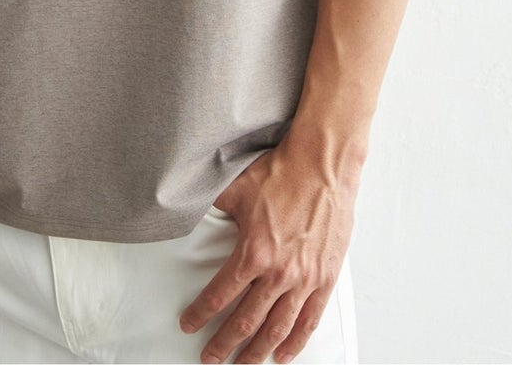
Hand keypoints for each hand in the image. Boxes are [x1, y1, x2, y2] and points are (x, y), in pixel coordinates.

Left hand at [178, 133, 358, 363]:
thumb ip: (212, 204)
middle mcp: (278, 273)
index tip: (188, 325)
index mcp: (253, 253)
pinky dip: (296, 342)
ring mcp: (304, 279)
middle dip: (224, 344)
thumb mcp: (236, 187)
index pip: (219, 295)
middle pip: (246, 321)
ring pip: (277, 328)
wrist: (323, 166)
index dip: (200, 314)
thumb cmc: (280, 173)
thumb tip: (186, 203)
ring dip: (258, 351)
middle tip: (210, 359)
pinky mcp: (325, 278)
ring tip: (244, 364)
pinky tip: (283, 355)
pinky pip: (309, 320)